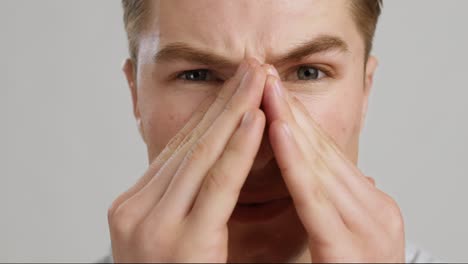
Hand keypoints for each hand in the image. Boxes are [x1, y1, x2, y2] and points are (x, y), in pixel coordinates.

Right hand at [107, 60, 267, 261]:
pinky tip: (255, 119)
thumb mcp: (168, 234)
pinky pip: (216, 185)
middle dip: (224, 102)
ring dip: (235, 113)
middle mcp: (136, 210)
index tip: (235, 86)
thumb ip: (181, 202)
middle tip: (250, 67)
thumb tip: (205, 165)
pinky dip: (237, 149)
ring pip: (203, 156)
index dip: (212, 115)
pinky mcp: (181, 242)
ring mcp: (153, 225)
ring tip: (258, 80)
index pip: (180, 150)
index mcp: (134, 207)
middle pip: (191, 144)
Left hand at [262, 72, 405, 261]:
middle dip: (291, 110)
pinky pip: (315, 196)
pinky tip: (279, 129)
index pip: (327, 155)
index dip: (299, 119)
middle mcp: (376, 210)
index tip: (273, 90)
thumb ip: (337, 204)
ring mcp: (369, 228)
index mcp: (372, 205)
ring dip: (291, 122)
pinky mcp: (350, 247)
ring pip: (319, 164)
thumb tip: (332, 175)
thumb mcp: (345, 234)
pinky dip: (296, 160)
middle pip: (323, 151)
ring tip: (267, 88)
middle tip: (265, 74)